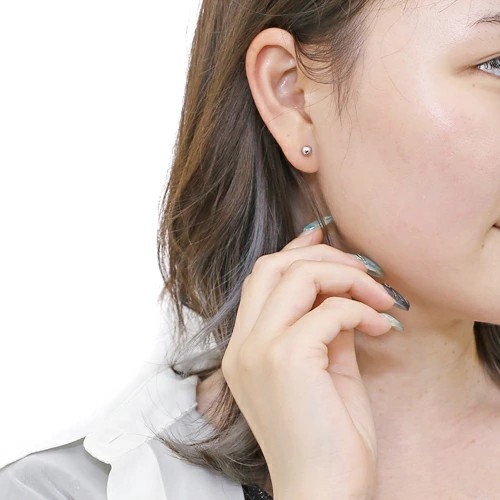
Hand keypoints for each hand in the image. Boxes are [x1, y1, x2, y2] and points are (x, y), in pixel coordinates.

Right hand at [221, 226, 406, 498]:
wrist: (323, 495)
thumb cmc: (328, 440)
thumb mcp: (325, 370)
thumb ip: (325, 325)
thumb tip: (342, 288)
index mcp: (244, 348)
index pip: (262, 277)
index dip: (295, 248)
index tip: (325, 232)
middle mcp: (242, 345)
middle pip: (273, 266)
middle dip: (325, 256)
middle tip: (367, 271)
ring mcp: (258, 352)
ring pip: (297, 276)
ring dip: (348, 277)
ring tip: (380, 297)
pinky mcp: (284, 361)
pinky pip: (328, 311)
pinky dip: (361, 310)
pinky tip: (385, 328)